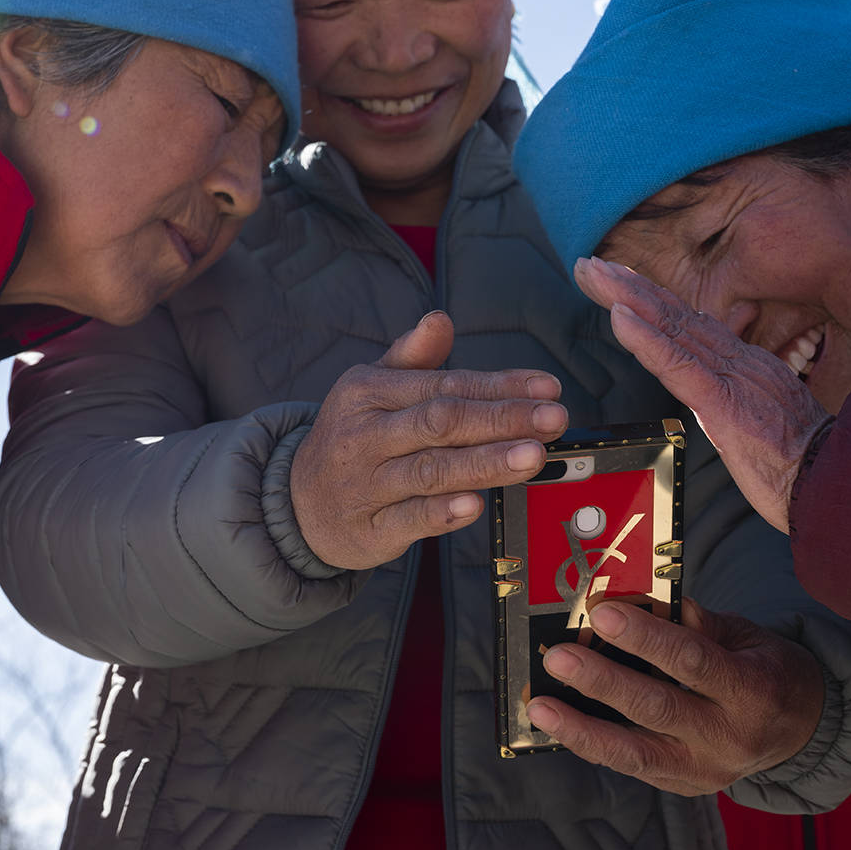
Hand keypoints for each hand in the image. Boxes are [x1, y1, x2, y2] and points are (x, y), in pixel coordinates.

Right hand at [290, 311, 567, 570]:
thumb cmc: (353, 437)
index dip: (499, 386)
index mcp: (368, 392)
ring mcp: (366, 484)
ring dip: (485, 463)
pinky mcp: (369, 529)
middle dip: (502, 419)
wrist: (297, 501)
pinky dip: (442, 513)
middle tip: (553, 418)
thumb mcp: (371, 388)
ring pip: (431, 471)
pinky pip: (409, 519)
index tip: (547, 388)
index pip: (444, 384)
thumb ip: (412, 357)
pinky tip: (475, 505)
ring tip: (533, 455)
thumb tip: (440, 319)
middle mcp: (365, 435)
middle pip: (441, 423)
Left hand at [525, 599, 825, 794]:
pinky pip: (633, 767)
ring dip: (582, 728)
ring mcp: (707, 770)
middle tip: (558, 657)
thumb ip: (702, 624)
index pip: (693, 662)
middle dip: (602, 681)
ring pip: (637, 753)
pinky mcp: (685, 786)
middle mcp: (730, 737)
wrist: (800, 731)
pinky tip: (561, 726)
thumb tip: (652, 601)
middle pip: (657, 709)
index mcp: (754, 691)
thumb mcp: (749, 637)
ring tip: (541, 706)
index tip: (603, 614)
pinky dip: (594, 746)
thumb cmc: (767, 670)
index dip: (646, 639)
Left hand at [573, 257, 828, 532]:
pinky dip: (646, 340)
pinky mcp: (724, 402)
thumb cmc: (799, 461)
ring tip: (596, 275)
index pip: (688, 324)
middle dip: (629, 287)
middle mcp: (735, 361)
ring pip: (670, 329)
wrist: (832, 481)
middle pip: (673, 315)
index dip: (651, 299)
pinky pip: (678, 366)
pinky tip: (620, 318)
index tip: (619, 280)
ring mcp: (729, 378)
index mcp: (742, 366)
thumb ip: (743, 398)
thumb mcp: (764, 419)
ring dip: (627, 299)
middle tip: (591, 264)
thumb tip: (725, 390)